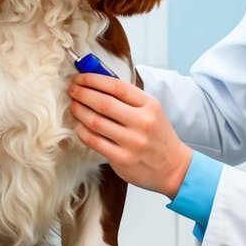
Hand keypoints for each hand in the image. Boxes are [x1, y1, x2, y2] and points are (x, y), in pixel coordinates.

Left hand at [68, 74, 192, 198]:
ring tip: (73, 105)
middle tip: (72, 90)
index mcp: (149, 105)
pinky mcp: (123, 159)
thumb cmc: (157, 135)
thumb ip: (128, 97)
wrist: (173, 167)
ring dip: (79, 111)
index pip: (117, 86)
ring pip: (96, 122)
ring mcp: (132, 142)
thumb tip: (96, 81)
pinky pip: (95, 142)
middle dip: (82, 93)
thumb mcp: (151, 110)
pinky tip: (78, 125)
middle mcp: (142, 122)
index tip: (80, 78)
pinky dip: (82, 131)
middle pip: (103, 103)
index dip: (93, 79)